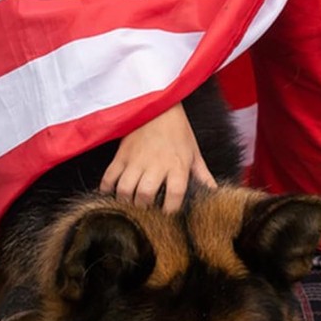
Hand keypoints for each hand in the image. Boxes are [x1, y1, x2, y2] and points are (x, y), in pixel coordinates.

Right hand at [99, 102, 216, 212]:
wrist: (159, 107)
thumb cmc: (178, 132)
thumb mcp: (194, 153)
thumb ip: (203, 176)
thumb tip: (214, 193)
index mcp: (177, 165)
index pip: (174, 194)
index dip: (171, 209)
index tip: (168, 213)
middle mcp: (156, 164)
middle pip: (144, 195)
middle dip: (144, 207)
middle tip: (146, 208)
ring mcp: (136, 160)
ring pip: (125, 189)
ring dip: (126, 200)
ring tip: (131, 202)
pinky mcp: (121, 155)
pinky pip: (108, 178)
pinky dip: (107, 189)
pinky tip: (113, 193)